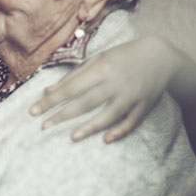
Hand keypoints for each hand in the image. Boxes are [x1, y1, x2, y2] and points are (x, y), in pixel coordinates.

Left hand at [30, 36, 181, 142]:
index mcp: (101, 68)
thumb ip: (72, 76)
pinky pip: (132, 122)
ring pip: (109, 114)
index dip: (51, 100)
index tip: (33, 111)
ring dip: (90, 126)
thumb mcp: (97, 59)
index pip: (71, 87)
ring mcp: (131, 95)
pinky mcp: (144, 105)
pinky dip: (120, 131)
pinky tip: (106, 140)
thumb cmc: (122, 56)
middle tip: (43, 126)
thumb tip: (48, 90)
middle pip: (86, 101)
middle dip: (63, 114)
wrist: (161, 55)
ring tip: (72, 137)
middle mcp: (115, 82)